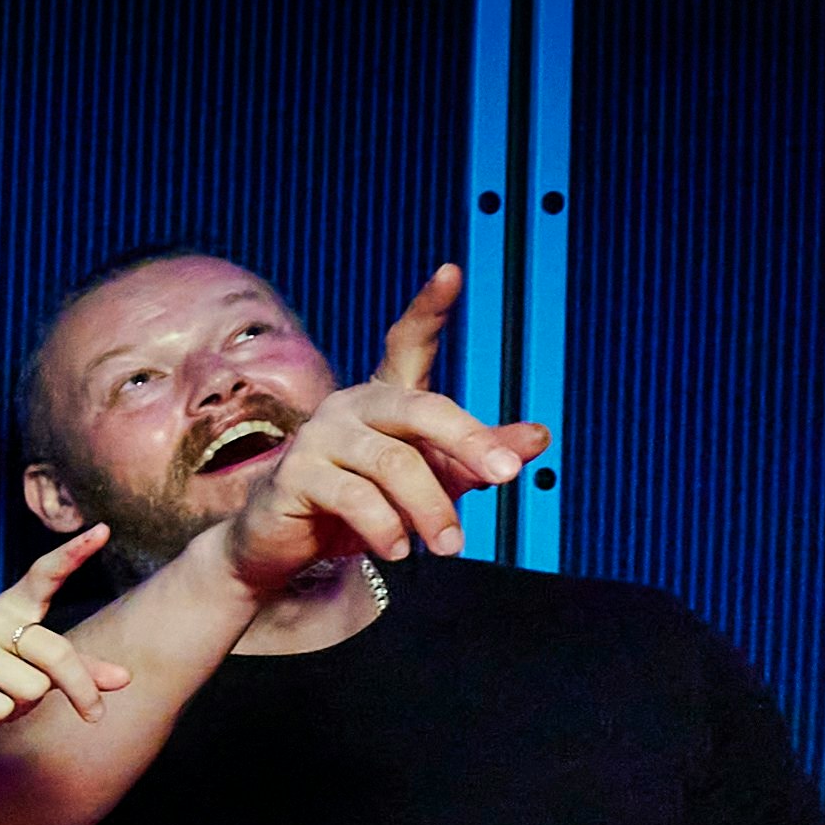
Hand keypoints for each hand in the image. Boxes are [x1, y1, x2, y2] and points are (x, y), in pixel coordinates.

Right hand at [0, 528, 125, 735]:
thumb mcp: (34, 669)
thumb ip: (78, 670)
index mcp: (10, 609)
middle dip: (80, 689)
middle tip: (95, 715)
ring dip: (24, 708)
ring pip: (31, 688)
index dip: (73, 554)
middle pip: (55, 653)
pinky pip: (2, 708)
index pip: (44, 575)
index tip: (104, 530)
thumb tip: (125, 678)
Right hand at [217, 267, 548, 601]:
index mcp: (385, 398)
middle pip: (421, 407)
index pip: (407, 342)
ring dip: (431, 509)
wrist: (285, 548)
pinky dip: (387, 529)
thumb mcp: (431, 481)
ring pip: (394, 463)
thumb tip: (539, 437)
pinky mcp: (295, 474)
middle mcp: (351, 405)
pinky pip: (356, 498)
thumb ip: (478, 458)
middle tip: (506, 475)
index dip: (428, 308)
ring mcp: (320, 437)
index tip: (451, 273)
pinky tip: (396, 551)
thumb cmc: (361, 507)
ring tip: (448, 545)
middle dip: (470, 440)